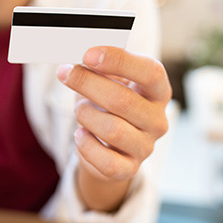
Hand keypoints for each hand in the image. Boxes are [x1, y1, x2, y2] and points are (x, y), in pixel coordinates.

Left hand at [57, 47, 170, 210]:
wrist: (107, 144)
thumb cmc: (107, 104)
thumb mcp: (108, 80)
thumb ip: (100, 67)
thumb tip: (81, 58)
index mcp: (157, 91)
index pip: (150, 72)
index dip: (118, 61)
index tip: (88, 54)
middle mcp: (157, 120)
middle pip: (122, 100)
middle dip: (87, 83)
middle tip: (65, 73)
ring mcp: (146, 147)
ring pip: (112, 130)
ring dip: (86, 115)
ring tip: (80, 109)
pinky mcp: (129, 169)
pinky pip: (107, 161)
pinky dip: (86, 145)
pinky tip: (80, 134)